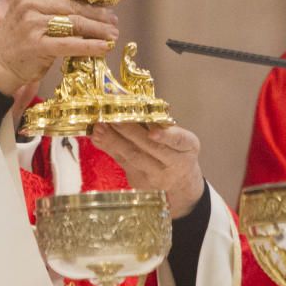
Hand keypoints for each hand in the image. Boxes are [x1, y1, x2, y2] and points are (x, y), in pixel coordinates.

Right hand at [0, 0, 119, 94]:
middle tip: (114, 18)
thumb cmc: (19, 36)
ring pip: (76, 23)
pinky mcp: (37, 45)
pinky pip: (71, 44)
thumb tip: (91, 1)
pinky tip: (105, 47)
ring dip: (99, 29)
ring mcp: (32, 24)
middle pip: (73, 3)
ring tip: (113, 33)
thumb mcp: (29, 10)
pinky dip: (91, 46)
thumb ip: (52, 2)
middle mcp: (30, 2)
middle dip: (98, 11)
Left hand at [90, 123, 205, 218]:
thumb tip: (128, 101)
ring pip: (134, 157)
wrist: (180, 183)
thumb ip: (158, 122)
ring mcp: (156, 176)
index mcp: (188, 147)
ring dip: (114, 141)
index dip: (166, 136)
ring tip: (100, 127)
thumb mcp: (178, 137)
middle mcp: (174, 163)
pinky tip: (97, 137)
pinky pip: (122, 163)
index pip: (179, 141)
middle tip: (113, 118)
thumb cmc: (175, 150)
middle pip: (151, 148)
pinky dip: (108, 148)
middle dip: (130, 132)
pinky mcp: (140, 183)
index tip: (152, 132)